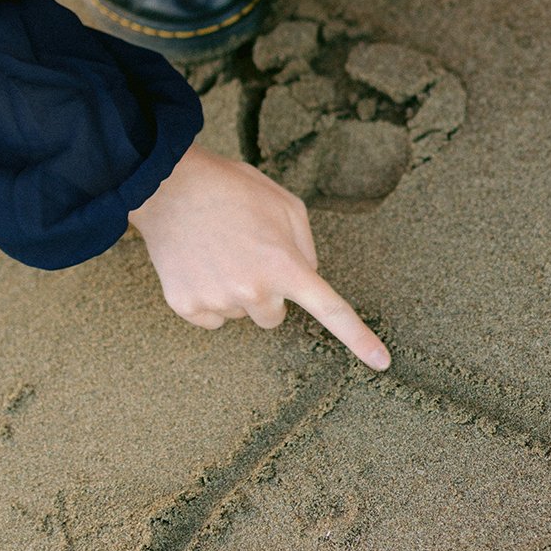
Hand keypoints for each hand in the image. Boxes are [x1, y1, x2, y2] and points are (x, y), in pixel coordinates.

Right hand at [128, 144, 390, 368]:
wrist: (169, 186)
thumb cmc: (232, 189)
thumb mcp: (285, 205)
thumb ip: (304, 246)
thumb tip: (306, 277)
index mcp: (285, 265)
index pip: (331, 310)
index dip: (358, 338)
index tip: (382, 363)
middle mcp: (254, 291)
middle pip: (274, 316)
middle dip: (266, 292)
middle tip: (245, 255)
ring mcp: (218, 302)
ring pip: (240, 314)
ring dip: (235, 291)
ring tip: (217, 252)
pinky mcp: (187, 306)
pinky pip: (210, 318)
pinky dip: (207, 297)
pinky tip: (198, 264)